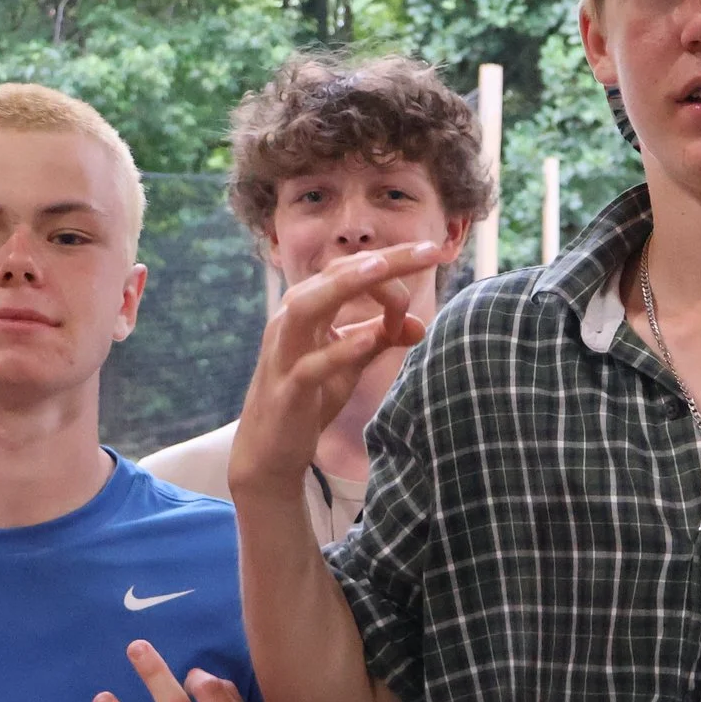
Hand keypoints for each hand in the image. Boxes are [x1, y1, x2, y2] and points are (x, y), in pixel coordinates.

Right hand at [228, 243, 443, 492]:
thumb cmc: (310, 399)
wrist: (269, 450)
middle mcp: (291, 320)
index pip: (352, 269)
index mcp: (308, 307)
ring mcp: (285, 353)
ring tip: (382, 269)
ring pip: (308, 306)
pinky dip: (339, 351)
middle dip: (384, 260)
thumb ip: (380, 339)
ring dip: (345, 285)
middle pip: (335, 275)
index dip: (395, 267)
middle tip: (429, 250)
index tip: (431, 277)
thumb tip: (420, 325)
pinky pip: (310, 366)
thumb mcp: (349, 363)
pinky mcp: (288, 389)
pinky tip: (368, 340)